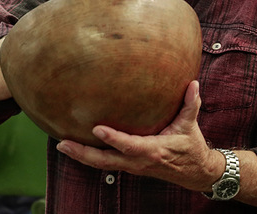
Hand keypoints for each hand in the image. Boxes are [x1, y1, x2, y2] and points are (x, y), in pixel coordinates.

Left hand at [55, 80, 220, 191]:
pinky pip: (106, 163)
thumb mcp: (191, 125)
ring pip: (102, 164)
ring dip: (81, 156)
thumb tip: (193, 83)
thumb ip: (191, 103)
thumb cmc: (191, 146)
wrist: (195, 173)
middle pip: (106, 161)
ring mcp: (133, 166)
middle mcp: (139, 161)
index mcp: (154, 151)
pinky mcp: (129, 166)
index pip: (129, 146)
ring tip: (62, 145)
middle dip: (84, 154)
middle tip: (63, 143)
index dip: (113, 139)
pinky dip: (89, 157)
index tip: (97, 129)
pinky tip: (75, 147)